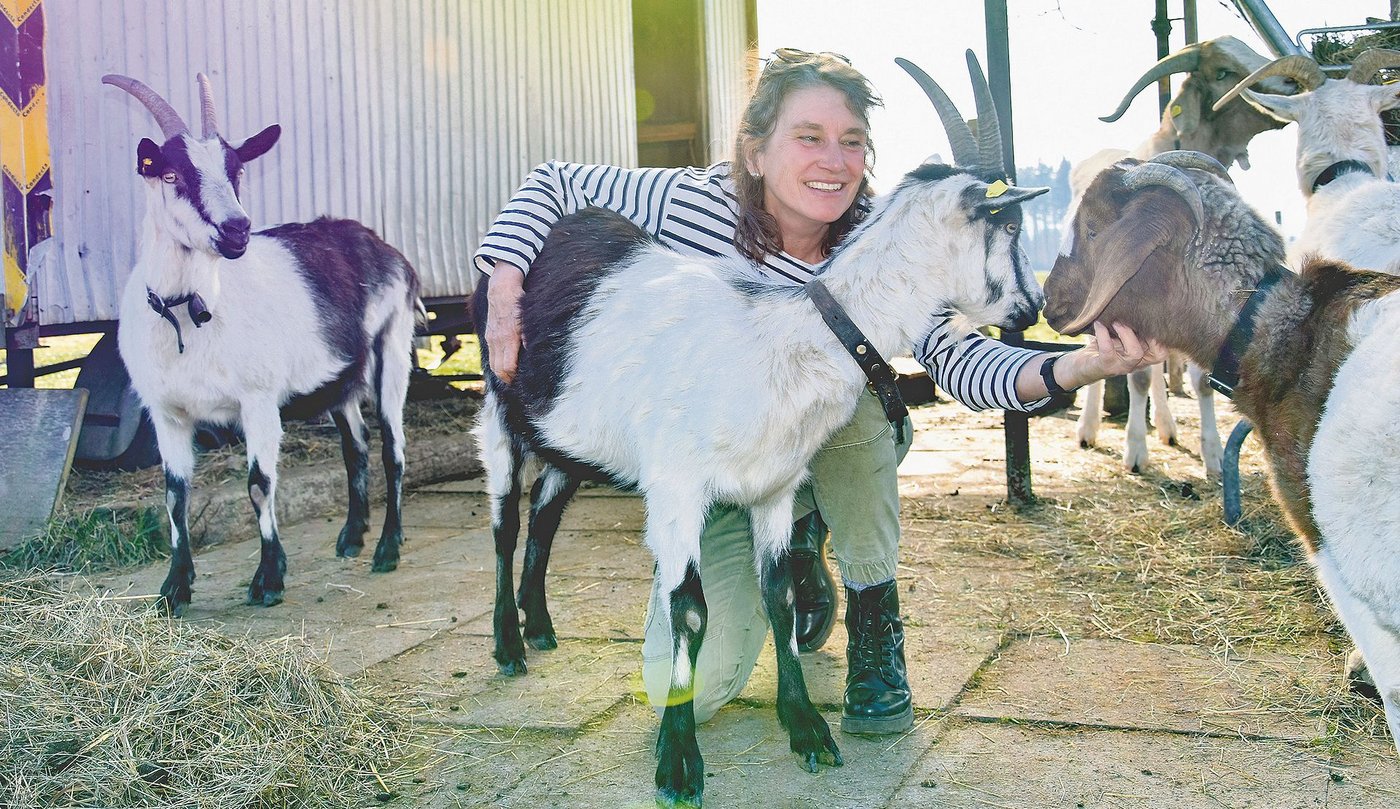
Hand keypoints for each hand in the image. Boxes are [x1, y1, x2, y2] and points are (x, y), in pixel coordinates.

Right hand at [485, 262, 526, 383]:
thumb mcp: (527, 318)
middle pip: (498, 370)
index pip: (508, 368)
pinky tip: (506, 363)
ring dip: (501, 372)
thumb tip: (534, 353)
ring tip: (512, 376)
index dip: (514, 377)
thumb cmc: (517, 303)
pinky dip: (497, 363)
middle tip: (518, 382)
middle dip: (508, 379)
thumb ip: (530, 337)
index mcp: (509, 338)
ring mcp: (491, 338)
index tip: (523, 381)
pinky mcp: (489, 335)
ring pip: (492, 364)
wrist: (501, 290)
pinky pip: (491, 355)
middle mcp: (497, 341)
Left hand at [1059, 321, 1167, 388]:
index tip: (1152, 317)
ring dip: (1127, 333)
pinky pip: (1108, 351)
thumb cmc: (1102, 346)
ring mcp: (1121, 367)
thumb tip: (1137, 300)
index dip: (1162, 337)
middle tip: (1136, 318)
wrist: (1080, 366)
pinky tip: (1098, 324)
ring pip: (1135, 353)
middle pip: (1158, 354)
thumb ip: (1131, 325)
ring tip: (1116, 321)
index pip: (1163, 351)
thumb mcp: (1119, 335)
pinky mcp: (1104, 366)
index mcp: (1142, 356)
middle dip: (1151, 335)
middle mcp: (1135, 363)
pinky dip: (1103, 335)